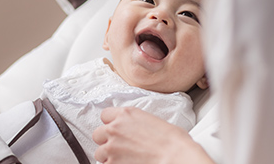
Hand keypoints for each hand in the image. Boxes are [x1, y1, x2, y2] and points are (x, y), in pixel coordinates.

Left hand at [92, 107, 212, 163]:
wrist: (176, 157)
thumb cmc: (173, 142)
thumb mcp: (152, 121)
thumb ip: (135, 123)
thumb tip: (133, 129)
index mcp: (126, 114)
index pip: (105, 115)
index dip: (111, 124)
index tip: (116, 129)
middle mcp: (115, 129)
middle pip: (98, 134)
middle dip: (107, 141)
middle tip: (119, 146)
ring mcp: (112, 147)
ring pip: (99, 152)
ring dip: (109, 156)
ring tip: (124, 159)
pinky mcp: (112, 163)